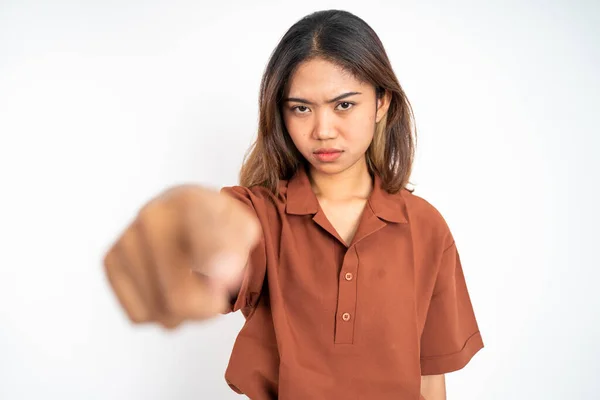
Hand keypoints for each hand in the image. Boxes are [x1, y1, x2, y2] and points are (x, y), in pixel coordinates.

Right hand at [103, 185, 260, 328]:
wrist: (182, 212)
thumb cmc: (217, 225)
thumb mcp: (242, 228)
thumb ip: (238, 247)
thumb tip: (221, 277)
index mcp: (191, 202)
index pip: (204, 243)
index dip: (217, 268)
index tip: (228, 281)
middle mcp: (151, 216)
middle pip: (179, 297)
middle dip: (206, 308)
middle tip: (218, 299)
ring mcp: (127, 239)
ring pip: (160, 312)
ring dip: (185, 313)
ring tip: (194, 285)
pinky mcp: (111, 260)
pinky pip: (140, 314)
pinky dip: (160, 312)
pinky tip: (169, 287)